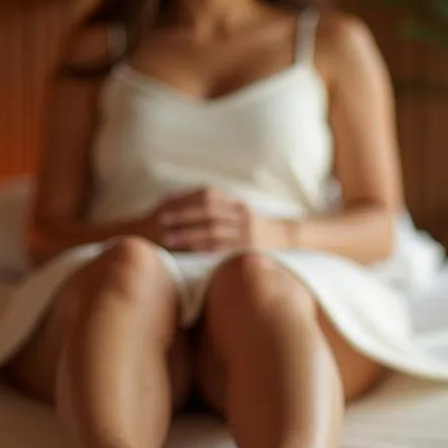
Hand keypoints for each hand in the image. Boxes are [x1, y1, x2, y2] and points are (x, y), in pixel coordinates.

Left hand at [150, 187, 289, 252]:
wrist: (286, 239)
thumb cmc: (256, 226)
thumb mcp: (241, 211)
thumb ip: (221, 207)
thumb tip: (191, 202)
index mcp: (237, 202)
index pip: (208, 195)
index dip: (186, 198)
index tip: (165, 203)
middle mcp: (240, 213)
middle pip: (207, 210)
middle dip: (182, 214)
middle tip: (160, 220)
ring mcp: (244, 231)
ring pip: (211, 230)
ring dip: (188, 234)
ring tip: (168, 240)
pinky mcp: (247, 248)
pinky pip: (222, 248)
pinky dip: (203, 249)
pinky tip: (189, 252)